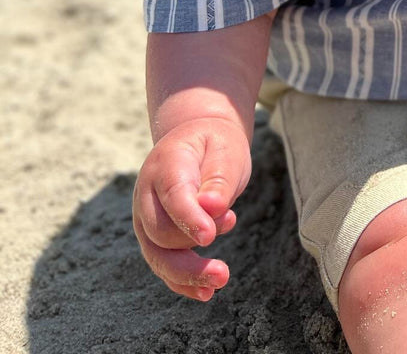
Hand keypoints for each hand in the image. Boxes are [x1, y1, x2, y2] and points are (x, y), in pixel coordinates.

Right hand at [132, 116, 251, 300]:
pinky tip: (206, 293)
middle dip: (192, 242)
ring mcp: (145, 219)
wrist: (197, 141)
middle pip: (160, 231)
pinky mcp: (153, 238)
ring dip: (188, 273)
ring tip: (221, 278)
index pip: (172, 196)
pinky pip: (163, 266)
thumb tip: (212, 208)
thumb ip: (219, 177)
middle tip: (233, 224)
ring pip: (157, 256)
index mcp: (165, 164)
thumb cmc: (214, 145)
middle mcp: (146, 195)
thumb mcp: (225, 149)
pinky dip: (182, 283)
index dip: (188, 218)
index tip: (209, 236)